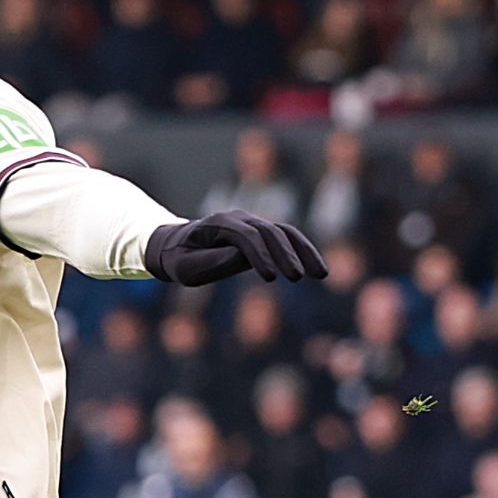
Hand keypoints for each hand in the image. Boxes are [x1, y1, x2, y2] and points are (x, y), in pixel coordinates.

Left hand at [144, 211, 325, 285]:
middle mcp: (240, 219)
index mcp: (218, 224)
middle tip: (296, 278)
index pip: (246, 237)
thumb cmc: (180, 259)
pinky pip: (288, 239)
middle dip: (285, 254)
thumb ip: (213, 262)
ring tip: (321, 274)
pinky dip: (304, 252)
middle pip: (270, 232)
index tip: (271, 279)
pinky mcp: (262, 234)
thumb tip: (243, 258)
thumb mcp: (186, 267)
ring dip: (305, 252)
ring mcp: (253, 224)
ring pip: (286, 232)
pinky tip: (318, 271)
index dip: (260, 256)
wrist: (176, 246)